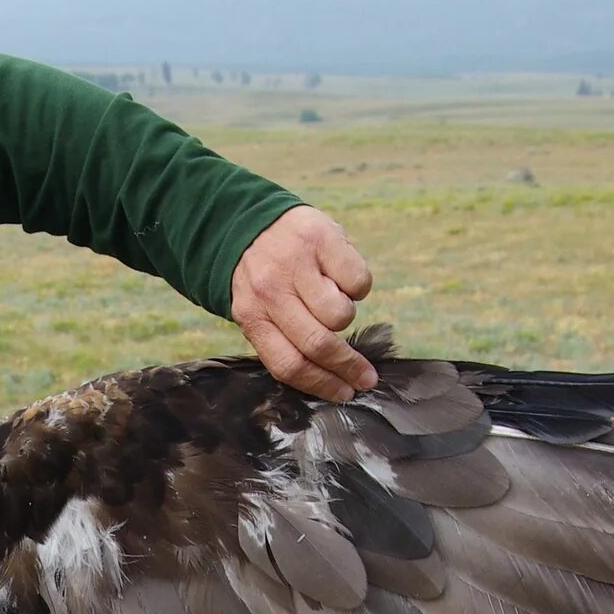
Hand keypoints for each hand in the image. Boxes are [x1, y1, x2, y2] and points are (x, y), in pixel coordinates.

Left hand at [230, 205, 376, 401]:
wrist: (247, 219)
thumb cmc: (263, 276)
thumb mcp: (258, 309)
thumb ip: (282, 339)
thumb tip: (328, 379)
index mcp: (252, 316)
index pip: (289, 364)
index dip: (323, 385)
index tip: (346, 394)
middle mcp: (270, 291)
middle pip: (318, 344)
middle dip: (348, 366)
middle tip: (366, 377)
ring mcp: (295, 264)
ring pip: (340, 314)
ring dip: (345, 316)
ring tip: (333, 301)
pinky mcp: (321, 239)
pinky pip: (357, 281)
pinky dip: (357, 286)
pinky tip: (341, 277)